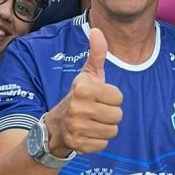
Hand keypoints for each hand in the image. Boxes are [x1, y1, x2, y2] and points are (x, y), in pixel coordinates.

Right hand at [44, 28, 122, 154]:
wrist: (56, 125)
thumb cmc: (79, 96)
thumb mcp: (87, 74)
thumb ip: (96, 54)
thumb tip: (97, 30)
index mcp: (83, 88)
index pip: (118, 97)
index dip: (112, 97)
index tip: (99, 97)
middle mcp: (78, 107)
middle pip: (118, 115)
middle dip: (111, 114)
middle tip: (97, 111)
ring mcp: (76, 127)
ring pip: (112, 131)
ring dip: (106, 127)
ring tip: (93, 122)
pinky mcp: (78, 144)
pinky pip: (103, 144)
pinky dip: (99, 140)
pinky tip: (88, 133)